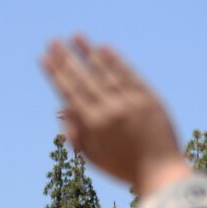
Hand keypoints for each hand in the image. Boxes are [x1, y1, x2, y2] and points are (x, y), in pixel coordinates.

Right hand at [40, 35, 193, 197]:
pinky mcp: (149, 98)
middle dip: (66, 59)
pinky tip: (104, 48)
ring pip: (106, 72)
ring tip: (76, 36)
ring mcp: (131, 101)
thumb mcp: (93, 156)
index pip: (70, 92)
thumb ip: (76, 132)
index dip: (56, 73)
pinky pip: (129, 75)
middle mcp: (111, 109)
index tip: (44, 58)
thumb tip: (63, 108)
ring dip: (89, 53)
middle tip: (53, 41)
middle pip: (84, 78)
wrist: (161, 171)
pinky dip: (116, 61)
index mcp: (94, 125)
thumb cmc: (123, 167)